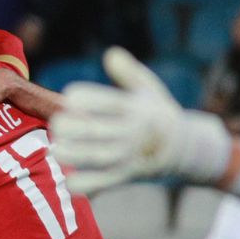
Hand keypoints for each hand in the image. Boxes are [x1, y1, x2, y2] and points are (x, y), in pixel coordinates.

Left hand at [51, 47, 231, 194]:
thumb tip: (111, 53)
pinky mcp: (124, 176)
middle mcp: (132, 132)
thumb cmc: (156, 113)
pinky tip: (68, 181)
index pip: (110, 102)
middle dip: (72, 127)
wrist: (183, 148)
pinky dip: (85, 185)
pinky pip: (102, 183)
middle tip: (56, 124)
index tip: (69, 96)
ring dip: (74, 154)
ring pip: (97, 157)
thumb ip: (128, 72)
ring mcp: (128, 156)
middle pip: (98, 130)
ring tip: (56, 149)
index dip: (87, 99)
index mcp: (136, 108)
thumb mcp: (148, 89)